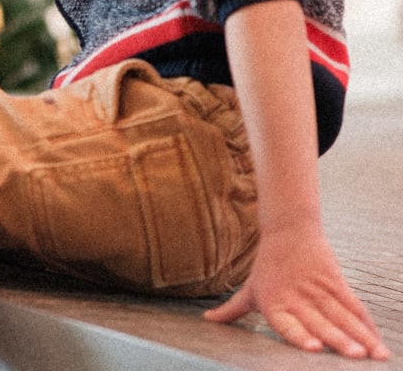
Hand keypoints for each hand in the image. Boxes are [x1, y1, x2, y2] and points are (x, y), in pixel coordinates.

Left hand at [204, 228, 389, 359]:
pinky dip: (367, 325)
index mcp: (274, 304)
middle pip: (320, 321)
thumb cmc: (267, 268)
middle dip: (338, 339)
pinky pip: (354, 306)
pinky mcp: (335, 282)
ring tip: (375, 355)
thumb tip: (208, 320)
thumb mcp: (250, 289)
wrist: (288, 230)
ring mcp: (318, 290)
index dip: (301, 335)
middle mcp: (296, 298)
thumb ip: (232, 310)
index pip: (288, 323)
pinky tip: (379, 343)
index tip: (315, 347)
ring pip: (341, 316)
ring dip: (360, 336)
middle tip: (353, 355)